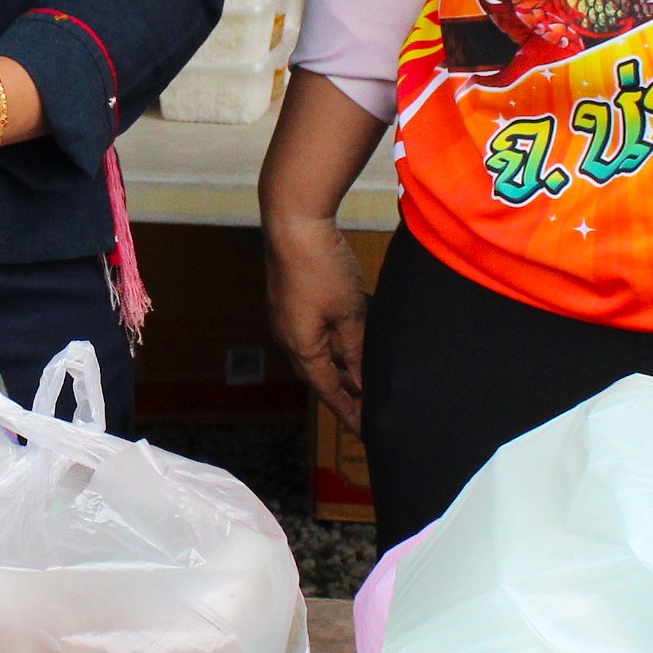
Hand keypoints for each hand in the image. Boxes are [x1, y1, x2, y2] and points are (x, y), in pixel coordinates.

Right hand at [263, 215, 370, 429]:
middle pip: (318, 375)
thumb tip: (361, 381)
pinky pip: (311, 332)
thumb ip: (357, 350)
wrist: (293, 222)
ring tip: (362, 378)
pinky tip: (349, 340)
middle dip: (342, 392)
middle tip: (366, 408)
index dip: (348, 411)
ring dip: (337, 367)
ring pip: (315, 353)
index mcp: (302, 346)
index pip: (328, 391)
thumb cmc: (321, 266)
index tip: (365, 430)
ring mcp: (285, 317)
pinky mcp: (288, 299)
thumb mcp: (351, 312)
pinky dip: (331, 344)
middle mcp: (288, 336)